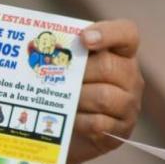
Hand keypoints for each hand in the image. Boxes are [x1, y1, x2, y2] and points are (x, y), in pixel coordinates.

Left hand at [66, 20, 143, 163]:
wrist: (73, 128)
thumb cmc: (70, 87)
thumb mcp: (71, 64)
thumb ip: (63, 49)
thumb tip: (32, 41)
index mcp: (122, 52)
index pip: (127, 33)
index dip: (108, 33)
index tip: (84, 38)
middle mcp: (131, 76)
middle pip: (108, 67)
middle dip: (78, 72)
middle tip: (55, 77)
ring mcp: (130, 104)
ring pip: (103, 97)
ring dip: (76, 98)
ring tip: (60, 99)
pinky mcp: (122, 130)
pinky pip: (99, 123)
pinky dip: (79, 121)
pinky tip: (68, 119)